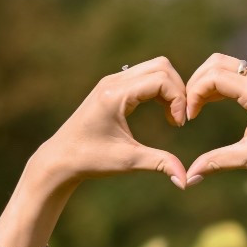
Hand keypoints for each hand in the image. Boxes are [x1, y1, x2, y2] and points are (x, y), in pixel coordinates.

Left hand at [33, 58, 187, 191]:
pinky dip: (159, 90)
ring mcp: (112, 81)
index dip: (178, 100)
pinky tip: (162, 112)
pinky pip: (144, 76)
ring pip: (154, 68)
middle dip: (178, 90)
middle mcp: (114, 81)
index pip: (160, 79)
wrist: (61, 158)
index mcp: (115, 94)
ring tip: (172, 117)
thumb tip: (185, 180)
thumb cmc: (90, 160)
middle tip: (179, 119)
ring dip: (169, 89)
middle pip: (161, 66)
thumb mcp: (127, 162)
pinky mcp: (113, 86)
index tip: (179, 125)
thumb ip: (159, 164)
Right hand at [183, 55, 246, 186]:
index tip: (189, 118)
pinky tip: (214, 102)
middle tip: (189, 108)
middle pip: (216, 63)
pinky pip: (239, 71)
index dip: (194, 95)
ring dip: (208, 81)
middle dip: (196, 83)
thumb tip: (189, 177)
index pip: (214, 78)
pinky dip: (222, 82)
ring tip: (198, 107)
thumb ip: (217, 162)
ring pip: (227, 64)